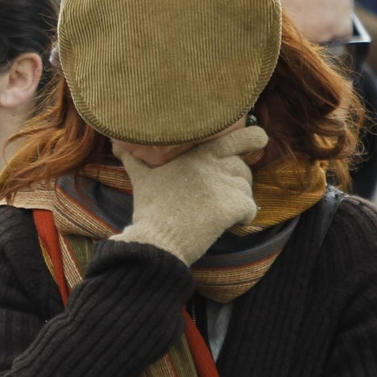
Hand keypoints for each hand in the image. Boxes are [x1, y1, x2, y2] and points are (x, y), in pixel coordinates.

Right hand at [110, 126, 267, 264]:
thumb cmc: (150, 209)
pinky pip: (251, 210)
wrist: (156, 240)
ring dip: (236, 201)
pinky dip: (241, 219)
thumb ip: (135, 160)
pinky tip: (224, 224)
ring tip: (212, 213)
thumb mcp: (142, 179)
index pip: (236, 137)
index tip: (260, 139)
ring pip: (246, 189)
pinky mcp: (233, 206)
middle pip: (242, 167)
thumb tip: (116, 145)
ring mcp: (224, 184)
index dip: (252, 138)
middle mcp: (214, 164)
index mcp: (196, 154)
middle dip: (236, 181)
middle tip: (219, 195)